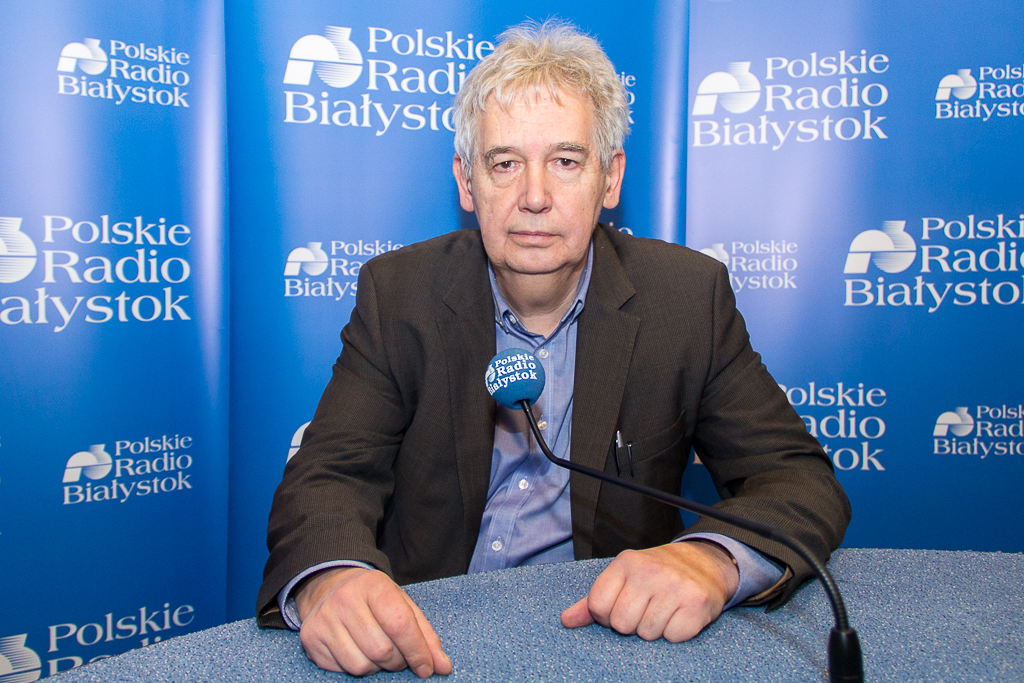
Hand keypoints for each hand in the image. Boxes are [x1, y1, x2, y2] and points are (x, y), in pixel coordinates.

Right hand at [296, 567, 451, 677]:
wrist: (330, 586)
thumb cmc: (373, 599)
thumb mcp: (402, 604)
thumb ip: (425, 635)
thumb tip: (443, 666)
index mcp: (374, 586)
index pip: (400, 625)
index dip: (417, 652)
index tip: (427, 668)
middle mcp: (345, 600)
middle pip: (382, 651)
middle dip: (398, 662)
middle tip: (399, 657)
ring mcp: (324, 619)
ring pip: (361, 666)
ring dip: (377, 668)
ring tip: (377, 652)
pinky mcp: (311, 638)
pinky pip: (342, 670)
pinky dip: (356, 668)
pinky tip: (357, 651)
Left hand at [560, 541, 739, 641]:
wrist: (705, 563)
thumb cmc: (658, 574)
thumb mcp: (624, 578)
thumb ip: (593, 600)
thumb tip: (566, 620)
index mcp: (626, 563)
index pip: (597, 605)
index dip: (606, 616)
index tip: (620, 608)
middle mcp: (649, 571)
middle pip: (621, 623)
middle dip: (632, 624)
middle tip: (646, 609)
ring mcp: (674, 586)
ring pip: (647, 633)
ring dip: (654, 629)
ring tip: (664, 610)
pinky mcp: (696, 603)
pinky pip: (673, 637)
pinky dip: (676, 633)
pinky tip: (679, 615)